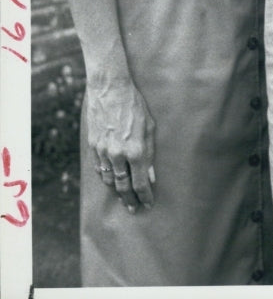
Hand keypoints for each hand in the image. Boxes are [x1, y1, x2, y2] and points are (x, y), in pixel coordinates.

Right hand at [86, 77, 155, 212]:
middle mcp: (119, 155)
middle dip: (130, 200)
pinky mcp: (93, 146)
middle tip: (134, 209)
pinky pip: (99, 169)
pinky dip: (106, 177)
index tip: (148, 204)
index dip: (145, 197)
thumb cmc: (135, 106)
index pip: (141, 183)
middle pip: (123, 187)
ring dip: (116, 191)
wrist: (110, 89)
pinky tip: (111, 180)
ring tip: (123, 197)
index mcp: (136, 151)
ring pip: (109, 181)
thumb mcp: (150, 127)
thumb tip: (151, 177)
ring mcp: (103, 152)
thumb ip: (150, 154)